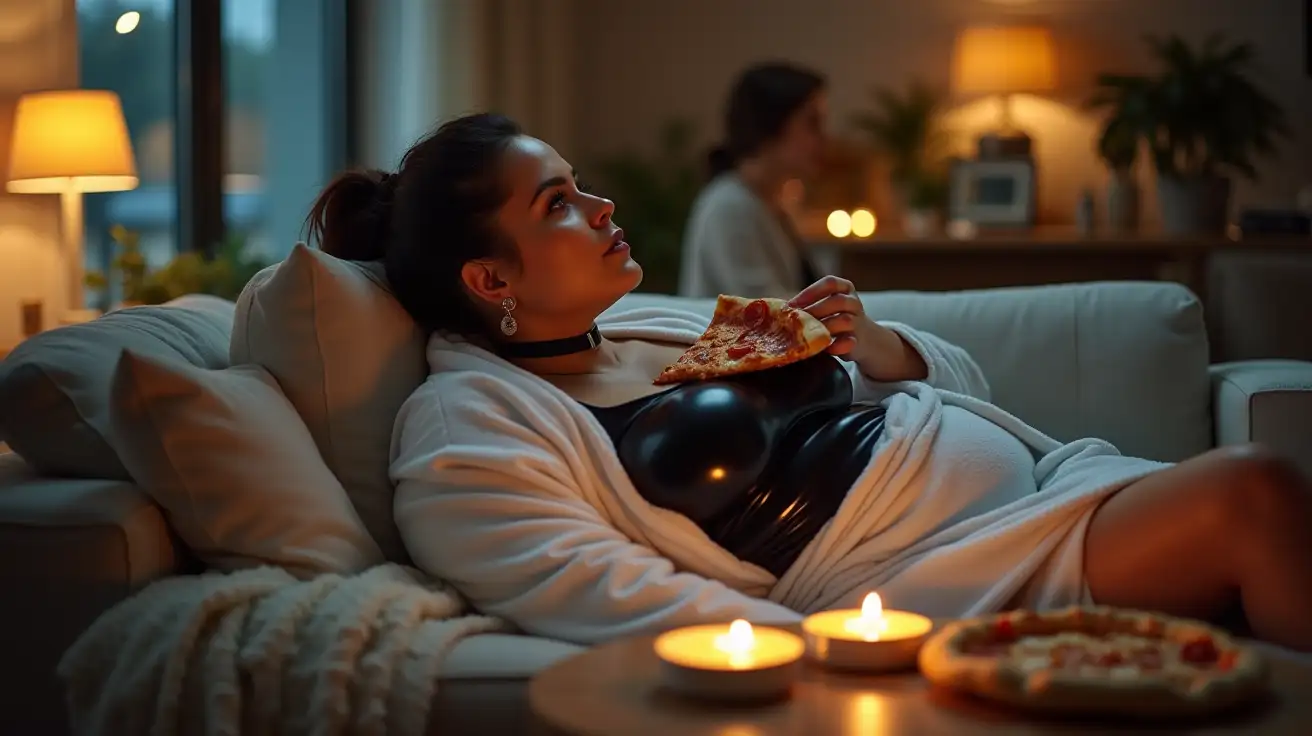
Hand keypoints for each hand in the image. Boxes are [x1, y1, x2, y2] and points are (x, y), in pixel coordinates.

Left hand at [788, 276, 927, 381]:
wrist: (865, 339)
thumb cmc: (835, 319)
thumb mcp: (825, 307)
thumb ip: (807, 306)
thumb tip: (776, 310)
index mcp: (844, 288)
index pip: (830, 283)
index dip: (810, 292)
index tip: (791, 304)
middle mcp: (854, 302)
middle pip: (837, 301)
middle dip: (814, 310)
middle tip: (795, 320)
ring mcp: (859, 321)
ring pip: (844, 320)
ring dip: (823, 327)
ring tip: (806, 334)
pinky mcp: (859, 341)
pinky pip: (849, 341)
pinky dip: (836, 345)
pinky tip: (824, 347)